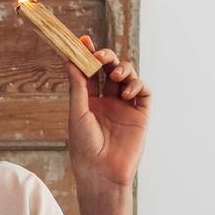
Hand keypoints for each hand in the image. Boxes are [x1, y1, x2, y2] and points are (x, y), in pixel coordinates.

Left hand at [64, 33, 150, 189]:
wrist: (102, 173)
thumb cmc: (85, 148)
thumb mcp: (78, 113)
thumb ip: (78, 86)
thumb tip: (70, 59)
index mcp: (89, 101)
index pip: (90, 72)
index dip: (88, 55)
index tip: (83, 41)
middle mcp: (108, 101)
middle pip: (110, 69)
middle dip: (106, 57)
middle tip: (101, 56)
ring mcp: (125, 106)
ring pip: (128, 76)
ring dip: (122, 69)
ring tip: (115, 75)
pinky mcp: (141, 114)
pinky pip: (143, 91)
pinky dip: (136, 85)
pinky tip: (126, 93)